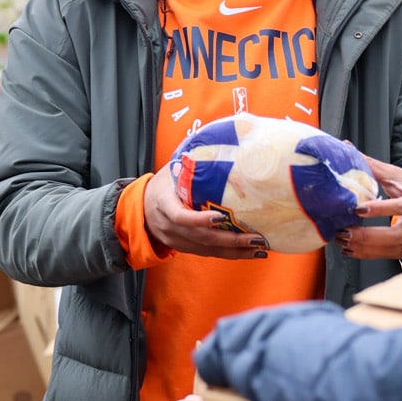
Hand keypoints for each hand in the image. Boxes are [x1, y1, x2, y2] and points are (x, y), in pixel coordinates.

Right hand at [143, 167, 267, 259]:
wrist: (141, 210)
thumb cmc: (161, 187)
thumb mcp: (170, 172)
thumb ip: (190, 164)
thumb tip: (219, 146)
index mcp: (163, 205)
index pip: (180, 217)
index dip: (199, 219)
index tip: (221, 217)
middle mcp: (170, 228)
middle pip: (201, 238)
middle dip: (230, 240)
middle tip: (255, 237)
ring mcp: (177, 241)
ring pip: (208, 250)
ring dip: (235, 251)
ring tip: (259, 248)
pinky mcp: (186, 249)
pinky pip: (209, 254)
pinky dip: (230, 254)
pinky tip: (250, 252)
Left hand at [335, 156, 401, 261]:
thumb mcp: (398, 177)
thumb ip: (373, 167)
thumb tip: (347, 147)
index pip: (401, 207)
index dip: (380, 210)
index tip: (358, 209)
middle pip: (394, 236)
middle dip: (366, 236)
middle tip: (343, 231)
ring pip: (389, 249)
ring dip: (362, 247)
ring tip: (342, 239)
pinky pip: (387, 257)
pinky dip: (366, 254)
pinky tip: (350, 248)